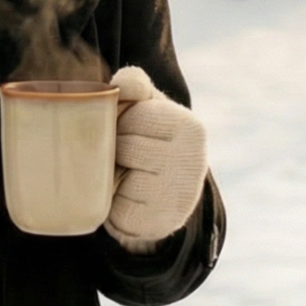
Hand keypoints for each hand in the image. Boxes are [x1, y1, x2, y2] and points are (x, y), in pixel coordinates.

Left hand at [105, 66, 209, 250]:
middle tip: (128, 157)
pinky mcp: (161, 222)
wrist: (162, 198)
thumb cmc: (148, 141)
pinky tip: (128, 201)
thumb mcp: (146, 106)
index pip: (135, 115)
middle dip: (115, 148)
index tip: (132, 130)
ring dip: (112, 176)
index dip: (122, 121)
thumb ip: (134, 84)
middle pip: (125, 145)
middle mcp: (193, 161)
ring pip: (118, 175)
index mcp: (191, 127)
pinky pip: (118, 209)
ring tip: (128, 177)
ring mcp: (179, 195)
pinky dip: (113, 207)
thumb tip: (121, 84)